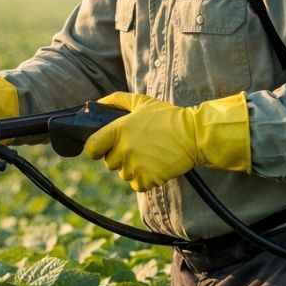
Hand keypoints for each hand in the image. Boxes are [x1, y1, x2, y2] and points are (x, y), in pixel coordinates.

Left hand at [82, 91, 250, 191]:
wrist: (194, 135)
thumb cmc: (167, 117)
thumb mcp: (141, 101)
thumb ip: (116, 100)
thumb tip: (94, 104)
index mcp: (118, 130)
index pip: (92, 148)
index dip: (96, 149)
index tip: (103, 148)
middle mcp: (124, 149)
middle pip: (109, 163)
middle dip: (119, 157)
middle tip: (137, 148)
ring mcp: (135, 166)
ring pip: (124, 175)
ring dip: (133, 168)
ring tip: (149, 155)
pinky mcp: (148, 179)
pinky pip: (138, 185)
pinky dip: (145, 179)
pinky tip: (155, 166)